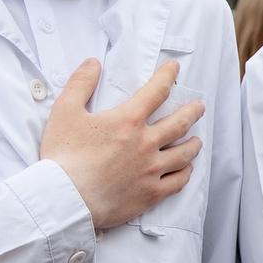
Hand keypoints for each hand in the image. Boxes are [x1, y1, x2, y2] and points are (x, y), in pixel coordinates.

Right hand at [40, 59, 205, 230]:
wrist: (65, 199)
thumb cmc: (63, 156)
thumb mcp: (65, 111)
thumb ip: (80, 83)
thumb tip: (93, 63)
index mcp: (129, 120)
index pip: (156, 91)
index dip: (167, 76)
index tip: (174, 68)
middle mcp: (146, 143)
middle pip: (179, 123)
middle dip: (192, 112)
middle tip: (199, 107)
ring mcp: (151, 170)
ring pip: (183, 154)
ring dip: (192, 144)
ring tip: (197, 140)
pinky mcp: (150, 194)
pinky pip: (177, 182)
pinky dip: (185, 174)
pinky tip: (187, 170)